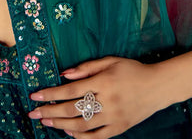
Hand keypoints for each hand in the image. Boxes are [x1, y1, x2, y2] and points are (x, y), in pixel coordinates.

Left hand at [29, 56, 166, 138]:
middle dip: (50, 111)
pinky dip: (80, 136)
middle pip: (72, 109)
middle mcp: (107, 100)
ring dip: (61, 125)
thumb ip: (87, 67)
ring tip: (47, 122)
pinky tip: (69, 132)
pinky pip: (96, 137)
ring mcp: (113, 117)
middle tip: (34, 113)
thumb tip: (64, 74)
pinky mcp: (119, 128)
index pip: (71, 90)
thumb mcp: (111, 61)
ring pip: (81, 126)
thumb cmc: (132, 70)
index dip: (51, 94)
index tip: (35, 95)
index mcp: (103, 81)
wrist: (157, 87)